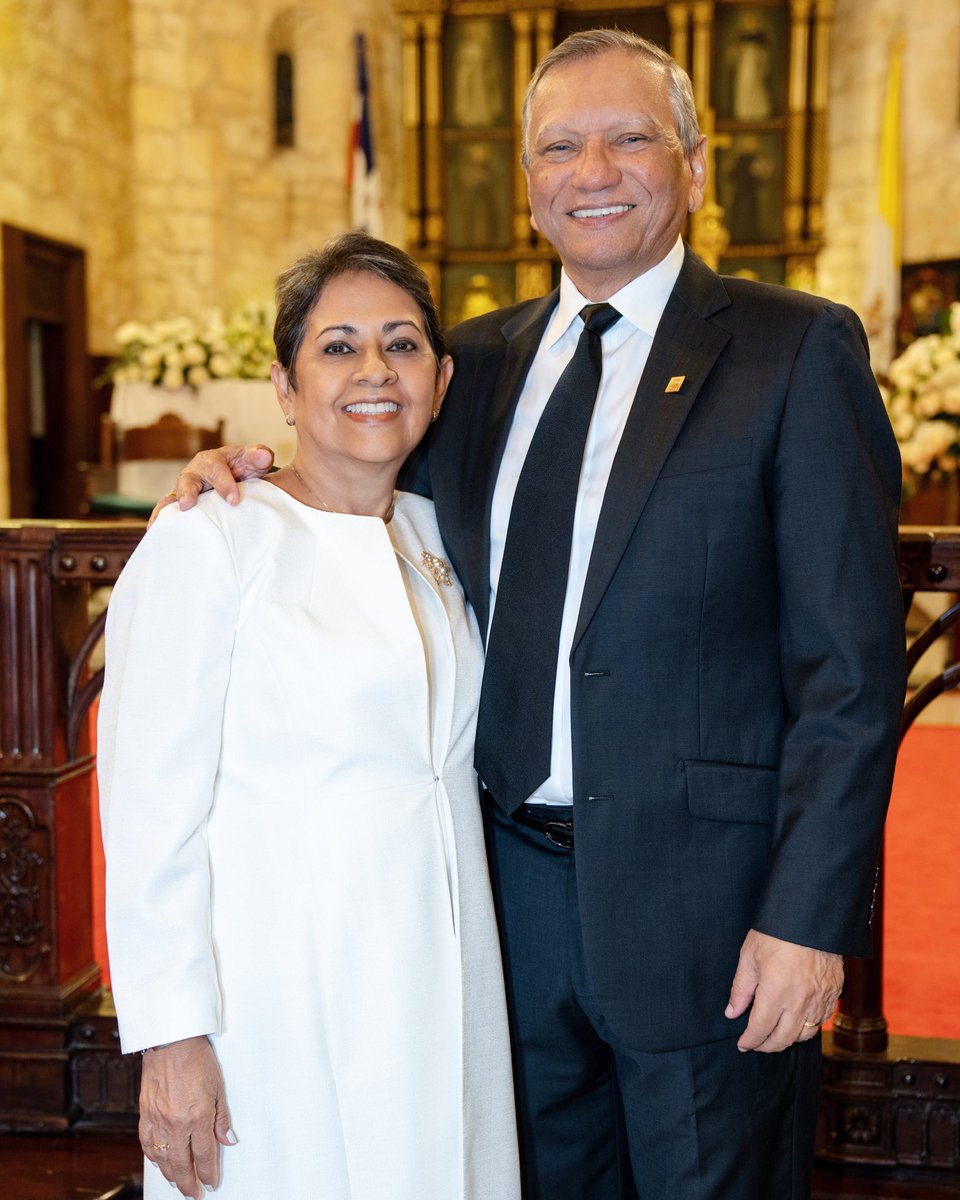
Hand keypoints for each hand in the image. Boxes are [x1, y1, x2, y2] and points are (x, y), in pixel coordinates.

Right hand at [139, 1036, 235, 1196]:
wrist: (169, 1041)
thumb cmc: (196, 1058)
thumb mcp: (218, 1087)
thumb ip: (222, 1118)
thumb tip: (228, 1141)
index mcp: (197, 1116)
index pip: (205, 1155)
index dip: (209, 1173)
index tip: (212, 1183)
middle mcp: (176, 1123)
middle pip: (182, 1164)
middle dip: (189, 1183)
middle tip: (194, 1193)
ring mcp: (158, 1120)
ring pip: (163, 1159)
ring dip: (171, 1175)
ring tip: (179, 1183)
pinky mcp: (145, 1114)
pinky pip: (147, 1144)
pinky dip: (154, 1158)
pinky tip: (159, 1163)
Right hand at [147, 443, 275, 524]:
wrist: (237, 477)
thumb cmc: (244, 468)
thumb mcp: (254, 460)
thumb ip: (259, 457)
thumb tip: (264, 457)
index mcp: (212, 460)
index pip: (217, 469)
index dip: (224, 484)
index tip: (234, 500)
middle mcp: (194, 474)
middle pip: (188, 480)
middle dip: (187, 492)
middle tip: (188, 504)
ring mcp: (185, 490)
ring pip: (172, 497)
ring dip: (168, 509)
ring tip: (161, 522)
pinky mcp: (181, 505)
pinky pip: (167, 511)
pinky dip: (160, 520)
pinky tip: (154, 532)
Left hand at [724, 928, 842, 1052]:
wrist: (811, 916)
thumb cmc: (777, 932)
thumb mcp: (750, 956)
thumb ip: (741, 989)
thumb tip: (732, 1012)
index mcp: (776, 991)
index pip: (760, 1028)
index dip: (750, 1041)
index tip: (743, 1044)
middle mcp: (800, 1000)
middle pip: (783, 1039)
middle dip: (767, 1046)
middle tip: (756, 1043)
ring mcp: (820, 999)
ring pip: (805, 1034)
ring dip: (788, 1039)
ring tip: (775, 1034)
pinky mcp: (834, 993)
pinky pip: (821, 1021)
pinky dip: (808, 1026)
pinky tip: (797, 1020)